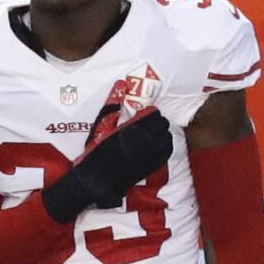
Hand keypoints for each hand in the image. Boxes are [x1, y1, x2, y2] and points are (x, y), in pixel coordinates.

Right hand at [42, 108, 172, 222]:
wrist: (96, 179)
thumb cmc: (95, 151)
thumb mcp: (101, 126)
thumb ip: (112, 105)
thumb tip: (120, 84)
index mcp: (133, 128)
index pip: (153, 114)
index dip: (150, 113)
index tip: (144, 114)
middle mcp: (145, 140)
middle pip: (162, 124)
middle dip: (157, 122)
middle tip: (148, 123)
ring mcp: (150, 154)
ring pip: (167, 137)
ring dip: (162, 133)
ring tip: (152, 134)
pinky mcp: (152, 165)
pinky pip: (167, 151)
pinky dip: (165, 145)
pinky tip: (157, 145)